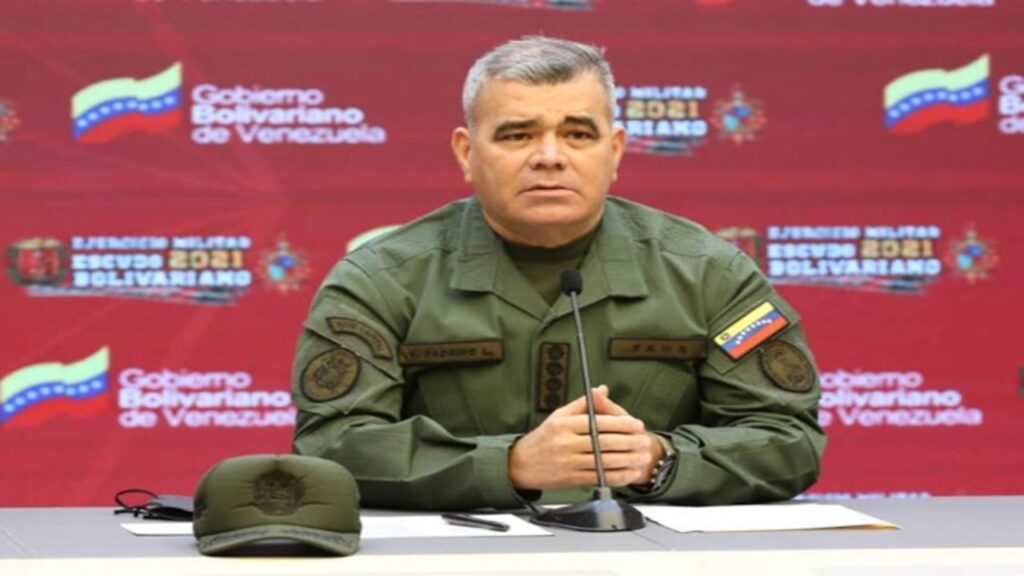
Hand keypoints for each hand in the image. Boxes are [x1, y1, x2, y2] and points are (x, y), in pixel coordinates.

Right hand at [508, 385, 661, 489]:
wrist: (521, 465)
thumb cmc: (542, 438)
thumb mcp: (559, 415)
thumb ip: (583, 404)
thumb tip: (602, 389)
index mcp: (564, 424)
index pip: (598, 422)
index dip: (621, 423)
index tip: (636, 424)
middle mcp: (566, 443)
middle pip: (604, 442)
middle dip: (629, 442)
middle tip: (644, 440)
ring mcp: (569, 462)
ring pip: (604, 461)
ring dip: (627, 460)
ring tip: (642, 457)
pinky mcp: (571, 479)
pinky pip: (599, 477)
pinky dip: (617, 476)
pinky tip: (629, 473)